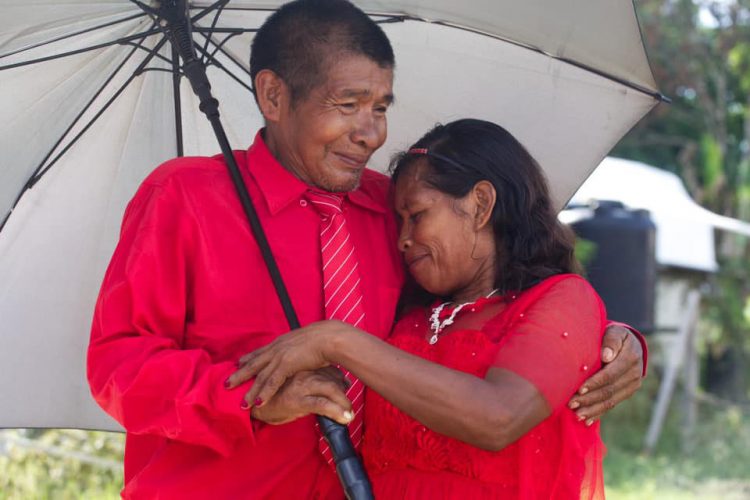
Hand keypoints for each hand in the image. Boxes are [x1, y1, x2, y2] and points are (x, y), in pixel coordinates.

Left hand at [227, 321, 354, 411]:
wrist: (329, 338)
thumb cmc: (323, 339)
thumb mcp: (305, 341)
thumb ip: (299, 348)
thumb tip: (302, 352)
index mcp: (280, 342)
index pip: (260, 352)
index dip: (248, 359)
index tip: (238, 363)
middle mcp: (276, 348)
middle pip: (253, 364)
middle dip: (239, 375)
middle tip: (227, 385)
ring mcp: (280, 356)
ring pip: (260, 377)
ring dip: (250, 391)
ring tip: (241, 404)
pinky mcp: (286, 364)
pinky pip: (272, 382)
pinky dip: (264, 393)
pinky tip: (257, 403)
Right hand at [249, 368, 352, 424]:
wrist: (254, 408)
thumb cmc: (272, 398)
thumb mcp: (288, 387)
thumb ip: (304, 383)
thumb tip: (321, 388)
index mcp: (301, 368)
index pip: (328, 370)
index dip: (340, 379)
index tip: (347, 389)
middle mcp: (303, 374)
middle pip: (332, 378)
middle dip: (345, 392)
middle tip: (351, 405)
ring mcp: (301, 386)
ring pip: (330, 390)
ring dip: (344, 403)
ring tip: (351, 415)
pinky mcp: (298, 400)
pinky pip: (322, 404)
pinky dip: (336, 411)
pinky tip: (345, 419)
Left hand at [568, 324, 643, 424]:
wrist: (629, 343)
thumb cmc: (615, 335)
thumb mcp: (615, 331)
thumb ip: (611, 341)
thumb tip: (606, 356)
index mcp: (630, 358)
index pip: (610, 374)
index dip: (595, 383)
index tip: (579, 389)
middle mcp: (634, 374)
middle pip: (609, 390)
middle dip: (589, 399)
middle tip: (571, 404)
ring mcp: (632, 385)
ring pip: (611, 401)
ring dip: (593, 409)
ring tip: (577, 415)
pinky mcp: (627, 392)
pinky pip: (612, 404)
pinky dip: (599, 413)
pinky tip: (587, 421)